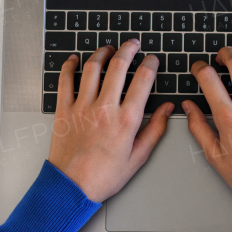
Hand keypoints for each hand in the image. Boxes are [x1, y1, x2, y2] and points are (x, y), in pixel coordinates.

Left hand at [47, 40, 172, 202]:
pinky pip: (65, 81)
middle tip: (133, 44)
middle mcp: (105, 109)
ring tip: (108, 48)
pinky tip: (74, 60)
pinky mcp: (64, 110)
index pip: (143, 80)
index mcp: (126, 120)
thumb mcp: (138, 157)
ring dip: (102, 53)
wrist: (72, 188)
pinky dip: (69, 66)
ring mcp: (82, 107)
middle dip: (128, 49)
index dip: (150, 64)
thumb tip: (167, 110)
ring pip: (92, 68)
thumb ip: (155, 130)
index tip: (152, 59)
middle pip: (118, 67)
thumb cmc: (104, 177)